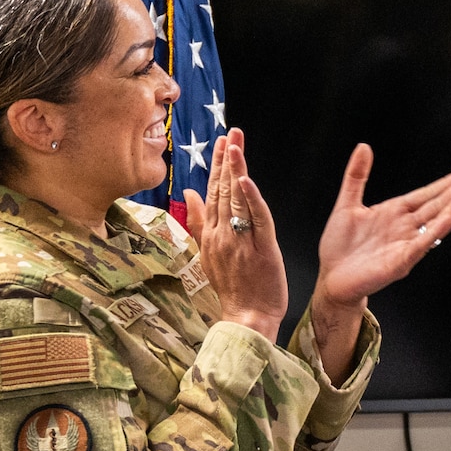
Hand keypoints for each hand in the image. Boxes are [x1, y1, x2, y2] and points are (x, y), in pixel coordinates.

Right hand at [183, 128, 287, 341]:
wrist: (246, 318)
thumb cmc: (233, 288)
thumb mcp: (209, 253)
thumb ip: (199, 223)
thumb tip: (188, 194)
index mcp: (212, 235)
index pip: (212, 193)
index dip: (217, 166)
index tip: (221, 142)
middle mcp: (223, 235)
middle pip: (223, 191)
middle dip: (226, 160)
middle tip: (231, 132)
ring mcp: (241, 242)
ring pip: (237, 201)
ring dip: (236, 171)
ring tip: (236, 145)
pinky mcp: (262, 250)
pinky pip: (257, 221)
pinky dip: (251, 200)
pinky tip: (247, 180)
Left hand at [313, 144, 450, 307]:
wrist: (330, 278)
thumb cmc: (339, 246)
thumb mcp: (346, 204)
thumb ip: (356, 176)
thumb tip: (363, 146)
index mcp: (394, 213)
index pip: (425, 195)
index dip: (444, 185)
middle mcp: (404, 228)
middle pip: (434, 207)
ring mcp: (404, 246)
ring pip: (433, 225)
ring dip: (450, 210)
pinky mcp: (399, 263)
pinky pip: (420, 245)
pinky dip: (435, 232)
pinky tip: (448, 219)